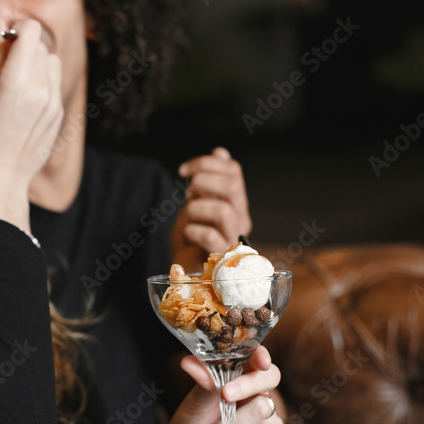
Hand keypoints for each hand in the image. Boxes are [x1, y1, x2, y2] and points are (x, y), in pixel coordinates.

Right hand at [0, 19, 63, 230]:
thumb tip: (3, 26)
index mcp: (16, 81)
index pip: (31, 30)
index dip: (18, 30)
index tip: (6, 41)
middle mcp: (40, 89)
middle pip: (42, 46)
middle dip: (26, 49)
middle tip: (6, 68)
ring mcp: (53, 103)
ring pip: (53, 63)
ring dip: (38, 65)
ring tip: (18, 85)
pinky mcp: (59, 114)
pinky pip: (55, 85)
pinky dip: (43, 84)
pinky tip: (24, 105)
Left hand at [150, 346, 282, 423]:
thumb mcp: (192, 404)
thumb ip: (201, 383)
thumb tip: (190, 361)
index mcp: (237, 374)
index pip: (257, 357)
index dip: (261, 356)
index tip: (259, 360)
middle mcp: (254, 390)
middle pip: (270, 377)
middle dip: (247, 386)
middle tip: (225, 395)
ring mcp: (265, 414)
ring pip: (263, 408)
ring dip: (232, 423)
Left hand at [170, 147, 251, 269]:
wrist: (185, 272)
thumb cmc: (193, 237)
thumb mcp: (199, 202)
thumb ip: (211, 179)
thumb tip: (221, 151)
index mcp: (236, 202)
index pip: (234, 171)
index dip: (208, 163)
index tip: (184, 171)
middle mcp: (240, 219)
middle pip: (232, 187)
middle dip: (203, 181)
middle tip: (188, 191)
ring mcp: (232, 239)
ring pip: (224, 211)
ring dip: (197, 208)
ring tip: (188, 214)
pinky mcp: (220, 258)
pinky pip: (210, 237)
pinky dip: (193, 231)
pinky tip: (188, 233)